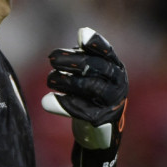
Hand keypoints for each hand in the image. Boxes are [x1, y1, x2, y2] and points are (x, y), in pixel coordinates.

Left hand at [42, 27, 127, 166]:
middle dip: (73, 61)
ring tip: (50, 79)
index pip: (108, 52)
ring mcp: (112, 103)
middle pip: (97, 68)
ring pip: (91, 88)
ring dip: (67, 81)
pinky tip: (48, 101)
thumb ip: (84, 56)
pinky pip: (84, 111)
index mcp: (116, 68)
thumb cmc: (90, 96)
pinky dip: (65, 105)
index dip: (96, 43)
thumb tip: (82, 33)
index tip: (80, 35)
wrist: (99, 134)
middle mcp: (118, 84)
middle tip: (51, 59)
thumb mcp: (89, 74)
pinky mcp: (102, 120)